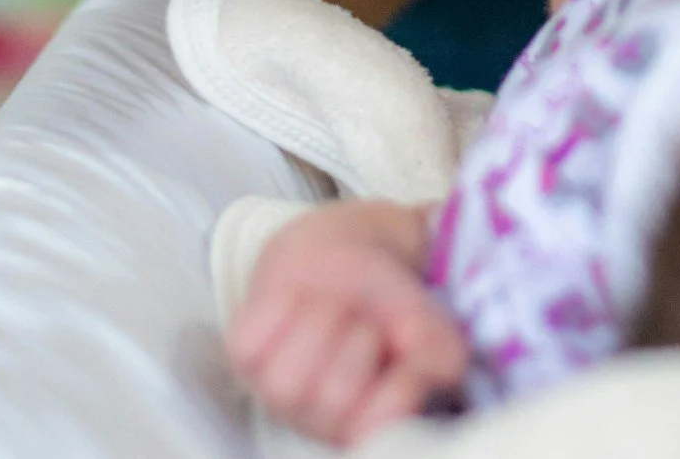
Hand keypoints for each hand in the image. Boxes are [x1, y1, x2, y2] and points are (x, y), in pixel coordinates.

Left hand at [227, 201, 467, 444]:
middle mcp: (320, 419)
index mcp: (367, 423)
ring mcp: (277, 392)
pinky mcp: (244, 355)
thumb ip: (435, 348)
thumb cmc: (385, 300)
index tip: (406, 342)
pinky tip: (296, 302)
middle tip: (364, 320)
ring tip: (331, 309)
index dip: (399, 384)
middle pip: (334, 395)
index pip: (379, 428)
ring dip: (319, 322)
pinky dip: (280, 307)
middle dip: (359, 339)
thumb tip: (421, 354)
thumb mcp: (424, 322)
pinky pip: (254, 341)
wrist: (346, 250)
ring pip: (289, 378)